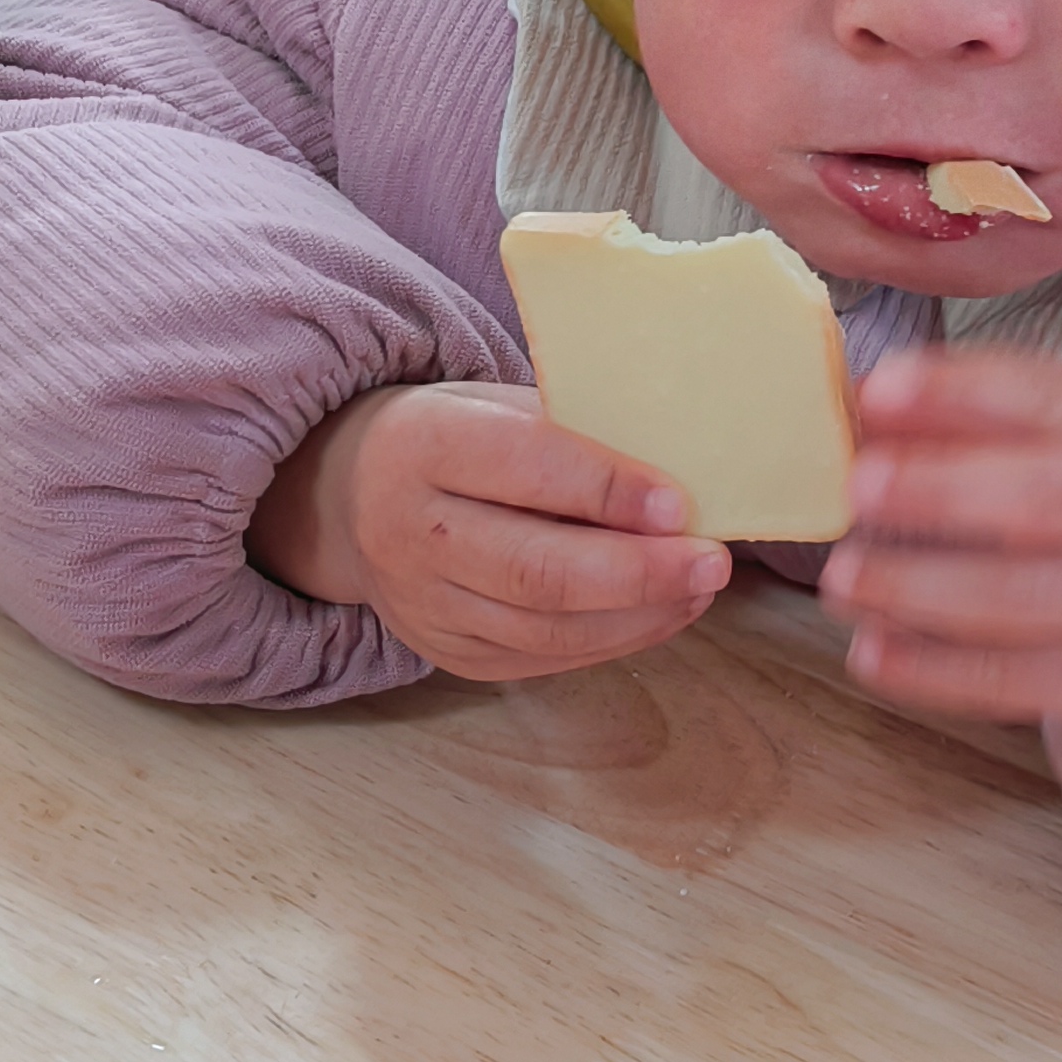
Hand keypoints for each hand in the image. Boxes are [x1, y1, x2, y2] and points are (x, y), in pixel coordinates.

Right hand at [249, 379, 729, 682]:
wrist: (349, 496)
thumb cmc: (455, 436)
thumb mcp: (493, 403)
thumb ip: (570, 429)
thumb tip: (687, 460)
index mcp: (422, 445)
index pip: (524, 467)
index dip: (606, 488)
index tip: (679, 504)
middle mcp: (409, 530)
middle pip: (536, 569)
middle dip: (637, 572)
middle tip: (712, 561)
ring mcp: (423, 603)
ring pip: (544, 628)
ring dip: (638, 614)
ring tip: (700, 586)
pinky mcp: (447, 652)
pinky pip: (541, 658)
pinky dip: (613, 639)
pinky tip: (662, 612)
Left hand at [822, 347, 1061, 742]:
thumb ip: (988, 409)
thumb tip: (868, 402)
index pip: (1043, 397)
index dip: (956, 391)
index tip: (878, 391)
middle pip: (1038, 499)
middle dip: (938, 490)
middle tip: (857, 487)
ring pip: (1012, 599)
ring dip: (913, 588)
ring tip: (842, 579)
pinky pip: (1006, 681)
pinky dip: (929, 671)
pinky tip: (870, 652)